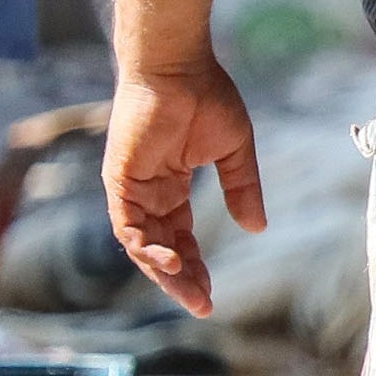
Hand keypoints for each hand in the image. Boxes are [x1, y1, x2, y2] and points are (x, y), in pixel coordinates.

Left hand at [104, 59, 262, 316]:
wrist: (179, 69)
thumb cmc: (207, 99)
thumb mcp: (233, 153)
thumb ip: (242, 189)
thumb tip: (257, 228)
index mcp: (170, 188)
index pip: (180, 238)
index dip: (196, 268)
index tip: (212, 296)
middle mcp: (147, 193)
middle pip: (160, 249)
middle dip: (181, 280)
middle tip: (203, 306)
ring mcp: (130, 189)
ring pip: (140, 245)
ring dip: (164, 271)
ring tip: (191, 289)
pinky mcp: (119, 181)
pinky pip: (127, 224)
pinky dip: (145, 246)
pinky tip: (170, 259)